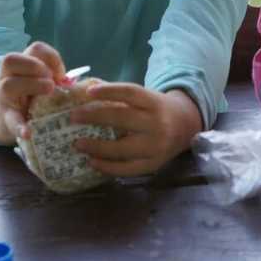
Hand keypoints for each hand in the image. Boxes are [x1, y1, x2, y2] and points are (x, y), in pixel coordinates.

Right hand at [0, 42, 66, 140]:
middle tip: (52, 82)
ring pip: (8, 85)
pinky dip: (20, 126)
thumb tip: (73, 83)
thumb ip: (55, 78)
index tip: (61, 74)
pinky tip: (28, 132)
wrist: (7, 118)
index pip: (35, 49)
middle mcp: (7, 76)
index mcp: (21, 64)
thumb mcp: (40, 81)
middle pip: (12, 60)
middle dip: (35, 67)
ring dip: (31, 86)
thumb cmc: (30, 94)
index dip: (51, 57)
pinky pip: (10, 120)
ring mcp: (4, 97)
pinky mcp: (5, 118)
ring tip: (49, 93)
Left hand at [67, 83, 201, 175]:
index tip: (87, 92)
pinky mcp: (153, 164)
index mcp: (154, 102)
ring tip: (77, 144)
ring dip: (97, 147)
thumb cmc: (157, 109)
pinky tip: (92, 162)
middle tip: (73, 117)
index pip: (130, 92)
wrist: (187, 126)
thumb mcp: (145, 98)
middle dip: (94, 117)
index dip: (109, 91)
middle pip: (122, 118)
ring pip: (122, 148)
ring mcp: (156, 146)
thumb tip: (84, 91)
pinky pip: (127, 169)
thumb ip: (119, 96)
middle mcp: (157, 123)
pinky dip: (108, 167)